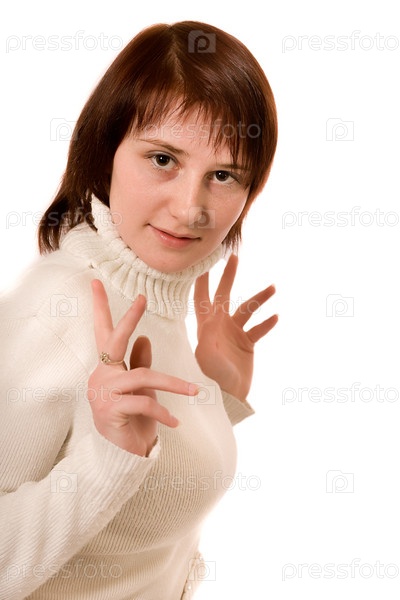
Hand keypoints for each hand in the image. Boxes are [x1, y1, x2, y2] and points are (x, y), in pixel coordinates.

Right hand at [88, 280, 197, 455]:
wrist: (121, 457)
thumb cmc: (132, 420)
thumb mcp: (141, 390)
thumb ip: (140, 363)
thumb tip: (145, 337)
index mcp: (107, 369)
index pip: (103, 333)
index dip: (101, 308)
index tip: (96, 282)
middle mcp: (100, 377)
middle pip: (113, 342)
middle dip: (128, 319)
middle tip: (141, 298)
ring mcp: (102, 394)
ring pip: (142, 376)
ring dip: (173, 384)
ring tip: (194, 392)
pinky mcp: (111, 412)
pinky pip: (144, 402)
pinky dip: (163, 411)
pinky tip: (175, 422)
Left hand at [194, 255, 277, 401]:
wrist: (227, 399)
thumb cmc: (212, 379)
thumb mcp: (208, 359)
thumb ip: (210, 339)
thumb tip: (213, 321)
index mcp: (206, 326)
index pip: (201, 298)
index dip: (202, 280)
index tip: (203, 261)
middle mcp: (219, 326)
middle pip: (224, 295)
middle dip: (228, 276)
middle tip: (234, 257)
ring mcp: (234, 334)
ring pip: (247, 309)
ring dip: (259, 298)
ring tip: (273, 288)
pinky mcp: (246, 345)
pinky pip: (258, 330)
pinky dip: (267, 323)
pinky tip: (275, 317)